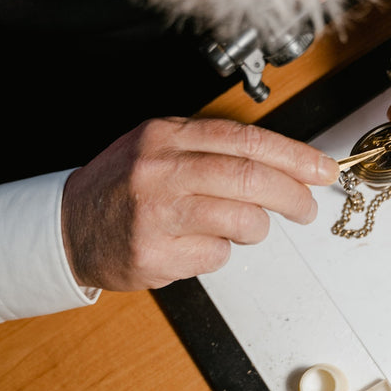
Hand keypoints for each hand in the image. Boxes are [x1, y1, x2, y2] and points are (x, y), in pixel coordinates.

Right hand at [61, 117, 338, 289]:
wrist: (67, 229)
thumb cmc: (124, 187)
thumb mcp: (158, 147)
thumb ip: (212, 147)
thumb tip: (283, 161)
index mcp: (166, 135)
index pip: (246, 140)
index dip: (293, 156)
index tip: (322, 170)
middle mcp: (161, 169)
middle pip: (251, 179)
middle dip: (293, 196)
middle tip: (306, 207)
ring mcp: (157, 213)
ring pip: (243, 220)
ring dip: (254, 228)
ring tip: (235, 226)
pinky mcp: (155, 253)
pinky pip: (217, 255)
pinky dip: (218, 252)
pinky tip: (194, 244)